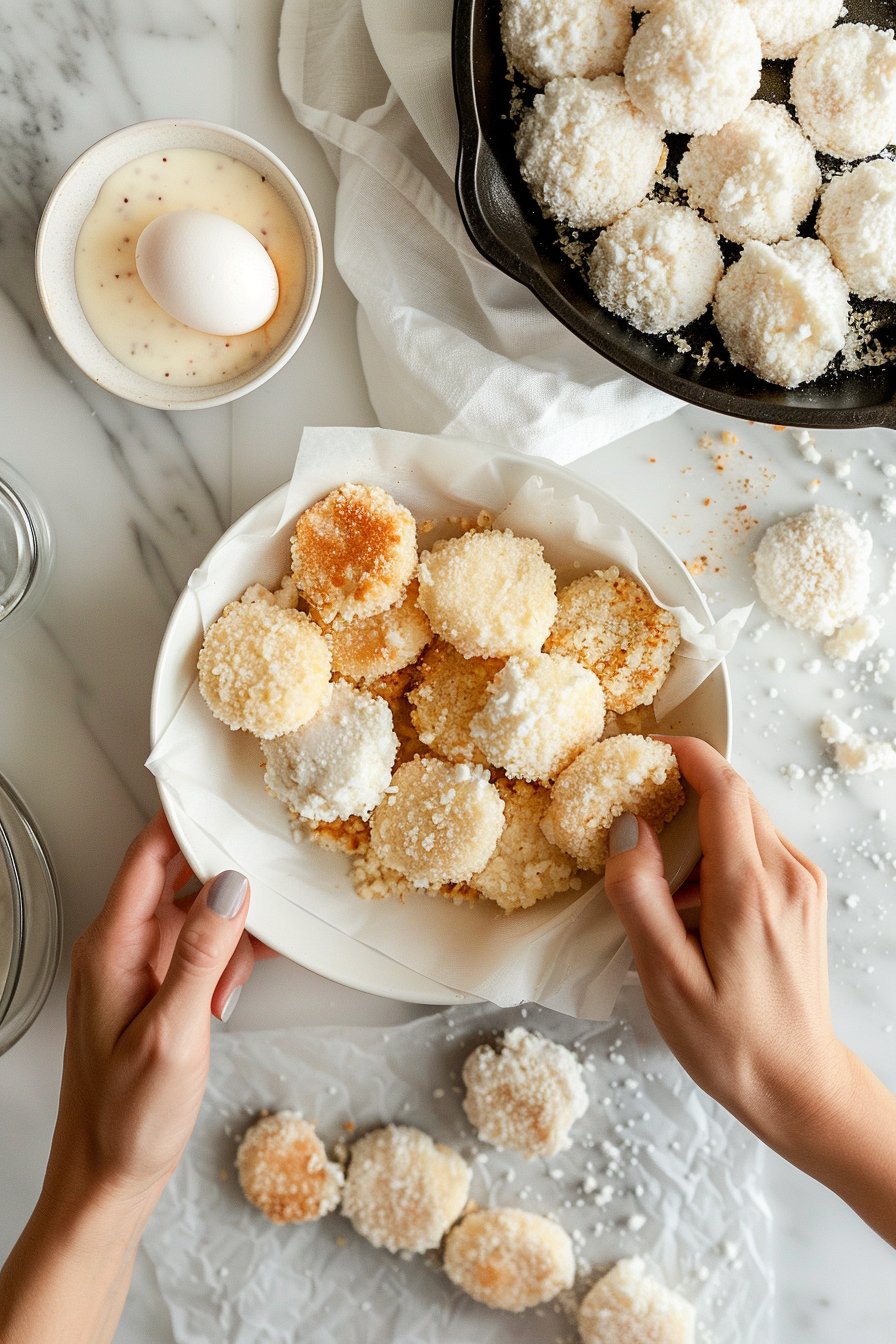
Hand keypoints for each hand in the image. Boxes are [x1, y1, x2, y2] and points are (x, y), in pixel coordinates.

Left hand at [43, 811, 270, 1213]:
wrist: (107, 1181)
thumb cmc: (125, 1120)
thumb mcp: (173, 1033)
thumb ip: (202, 953)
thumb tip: (231, 886)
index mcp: (111, 946)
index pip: (148, 853)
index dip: (187, 816)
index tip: (230, 792)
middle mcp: (120, 946)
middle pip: (178, 875)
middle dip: (226, 879)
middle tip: (269, 878)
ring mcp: (138, 966)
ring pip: (196, 913)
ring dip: (229, 935)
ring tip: (238, 977)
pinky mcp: (156, 988)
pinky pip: (199, 948)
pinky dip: (225, 960)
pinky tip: (233, 989)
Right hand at [602, 736, 848, 1153]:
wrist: (801, 1087)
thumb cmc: (730, 1044)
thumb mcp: (665, 978)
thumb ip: (640, 897)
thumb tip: (626, 829)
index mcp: (750, 891)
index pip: (724, 788)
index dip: (686, 755)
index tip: (647, 748)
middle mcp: (788, 875)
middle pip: (735, 797)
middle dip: (684, 790)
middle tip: (635, 809)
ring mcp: (803, 885)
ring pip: (746, 821)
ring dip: (700, 828)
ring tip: (661, 880)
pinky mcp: (805, 898)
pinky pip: (758, 849)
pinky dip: (719, 854)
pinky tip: (694, 903)